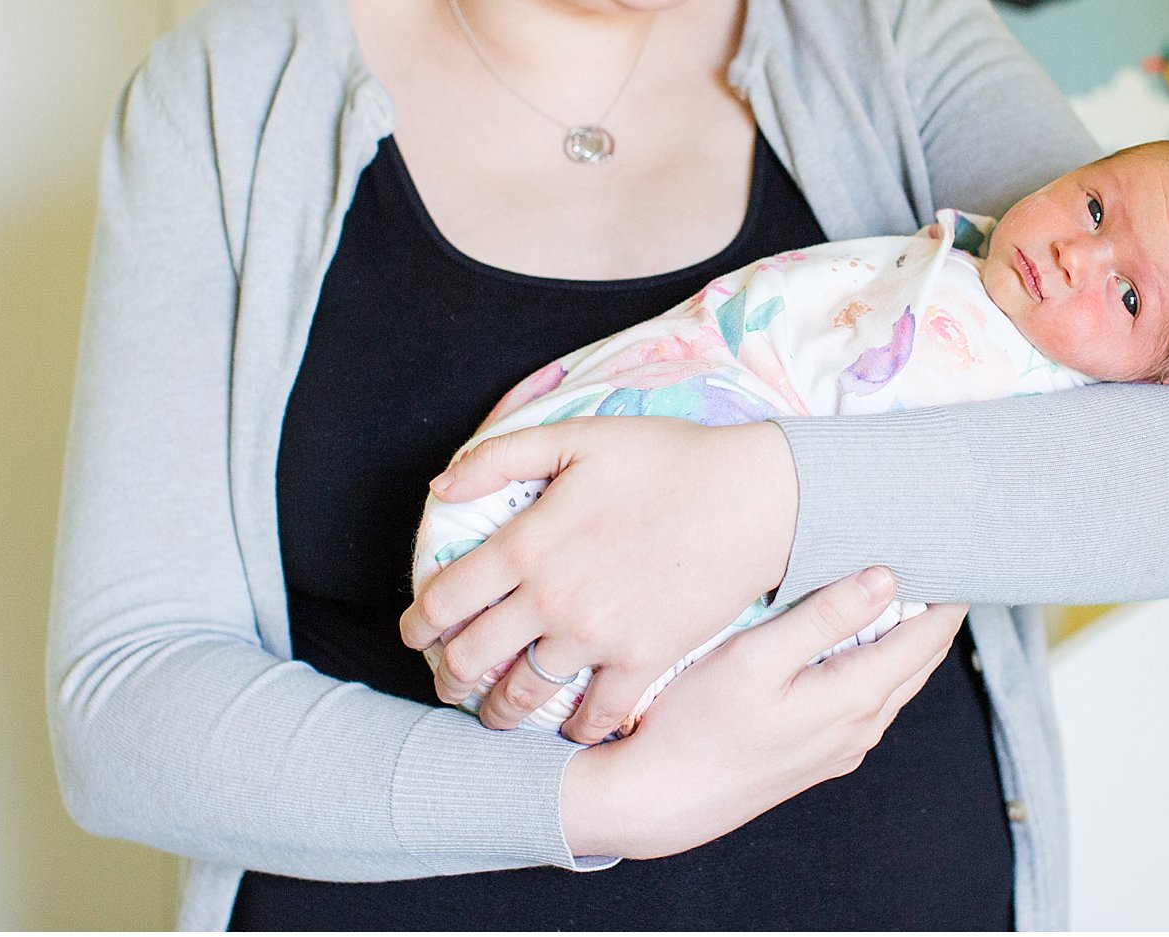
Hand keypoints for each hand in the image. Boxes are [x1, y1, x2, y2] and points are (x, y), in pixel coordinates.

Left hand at [399, 416, 798, 742]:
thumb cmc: (667, 458)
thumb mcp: (577, 437)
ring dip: (497, 713)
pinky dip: (575, 731)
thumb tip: (440, 486)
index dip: (417, 626)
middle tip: (449, 681)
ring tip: (495, 714)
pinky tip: (570, 730)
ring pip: (522, 695)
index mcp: (527, 542)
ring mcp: (597, 635)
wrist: (752, 495)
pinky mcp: (643, 659)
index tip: (416, 635)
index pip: (444, 599)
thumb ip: (500, 456)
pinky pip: (596, 715)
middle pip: (471, 657)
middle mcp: (551, 597)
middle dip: (448, 676)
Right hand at [560, 567, 967, 858]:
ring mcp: (842, 747)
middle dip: (933, 609)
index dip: (948, 590)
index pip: (929, 636)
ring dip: (905, 636)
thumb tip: (885, 578)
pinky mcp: (820, 755)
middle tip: (931, 556)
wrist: (656, 801)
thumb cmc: (695, 724)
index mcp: (855, 698)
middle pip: (921, 658)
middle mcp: (861, 728)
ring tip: (900, 586)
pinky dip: (879, 662)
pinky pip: (869, 701)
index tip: (951, 549)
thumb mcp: (754, 658)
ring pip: (896, 681)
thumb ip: (822, 618)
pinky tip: (854, 639)